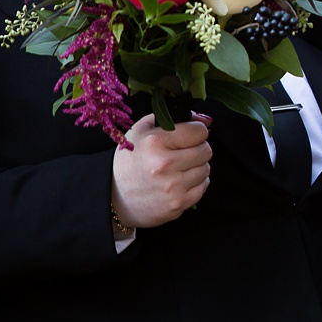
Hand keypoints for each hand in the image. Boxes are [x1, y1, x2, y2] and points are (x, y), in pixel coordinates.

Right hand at [111, 113, 212, 228]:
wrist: (115, 198)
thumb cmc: (130, 162)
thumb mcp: (140, 131)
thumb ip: (172, 118)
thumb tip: (206, 119)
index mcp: (154, 142)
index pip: (199, 131)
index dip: (196, 131)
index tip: (188, 136)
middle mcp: (164, 164)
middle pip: (206, 150)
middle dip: (197, 149)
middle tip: (182, 153)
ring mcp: (172, 186)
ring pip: (206, 168)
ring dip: (196, 166)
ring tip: (178, 168)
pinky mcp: (178, 203)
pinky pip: (203, 186)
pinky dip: (195, 183)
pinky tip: (179, 181)